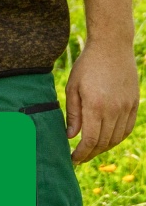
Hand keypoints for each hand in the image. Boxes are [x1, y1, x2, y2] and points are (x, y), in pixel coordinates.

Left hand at [65, 39, 138, 162]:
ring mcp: (126, 108)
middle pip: (104, 143)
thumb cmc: (88, 65)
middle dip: (91, 153)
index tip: (73, 158)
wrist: (112, 46)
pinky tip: (107, 139)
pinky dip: (117, 138)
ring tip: (91, 149)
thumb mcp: (73, 86)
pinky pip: (126, 129)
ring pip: (116, 138)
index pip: (90, 140)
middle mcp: (113, 110)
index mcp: (95, 106)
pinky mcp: (134, 104)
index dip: (82, 153)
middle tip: (80, 156)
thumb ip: (73, 113)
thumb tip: (72, 136)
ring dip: (103, 147)